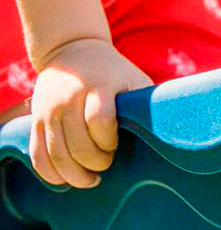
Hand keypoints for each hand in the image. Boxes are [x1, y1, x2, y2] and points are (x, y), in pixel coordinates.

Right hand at [29, 38, 151, 187]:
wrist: (71, 49)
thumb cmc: (115, 73)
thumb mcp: (135, 80)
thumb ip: (146, 105)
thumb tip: (178, 134)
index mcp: (98, 86)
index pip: (99, 120)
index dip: (109, 140)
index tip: (116, 143)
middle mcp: (69, 98)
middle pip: (77, 145)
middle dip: (95, 163)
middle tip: (106, 163)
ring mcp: (48, 109)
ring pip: (55, 155)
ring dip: (74, 175)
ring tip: (90, 179)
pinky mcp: (34, 119)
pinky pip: (37, 154)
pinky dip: (50, 173)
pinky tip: (65, 180)